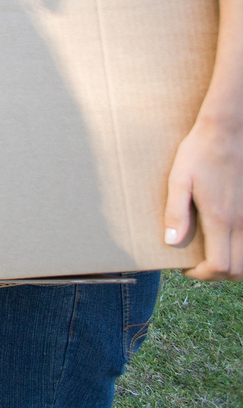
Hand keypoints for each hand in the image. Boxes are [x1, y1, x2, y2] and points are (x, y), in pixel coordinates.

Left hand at [164, 113, 242, 279]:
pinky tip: (226, 239)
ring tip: (211, 254)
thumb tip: (172, 242)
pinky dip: (242, 250)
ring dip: (232, 265)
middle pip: (237, 270)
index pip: (219, 267)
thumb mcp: (179, 180)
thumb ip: (176, 212)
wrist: (227, 132)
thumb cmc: (198, 153)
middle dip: (216, 275)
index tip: (185, 266)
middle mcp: (242, 223)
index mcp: (221, 219)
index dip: (201, 275)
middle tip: (197, 264)